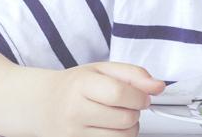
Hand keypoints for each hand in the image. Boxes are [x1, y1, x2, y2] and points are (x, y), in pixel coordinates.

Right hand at [36, 62, 165, 136]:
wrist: (43, 104)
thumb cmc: (74, 85)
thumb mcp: (102, 70)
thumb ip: (133, 74)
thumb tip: (158, 86)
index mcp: (81, 85)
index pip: (120, 94)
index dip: (140, 97)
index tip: (143, 97)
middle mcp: (74, 111)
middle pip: (125, 119)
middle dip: (135, 112)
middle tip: (126, 106)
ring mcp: (73, 134)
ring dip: (129, 128)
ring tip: (118, 117)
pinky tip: (109, 129)